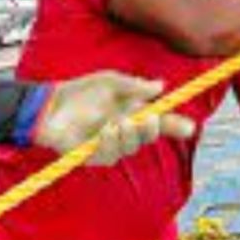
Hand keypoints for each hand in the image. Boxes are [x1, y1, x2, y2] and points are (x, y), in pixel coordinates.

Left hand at [37, 72, 195, 165]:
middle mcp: (124, 131)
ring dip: (127, 135)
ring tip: (114, 122)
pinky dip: (110, 143)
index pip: (160, 122)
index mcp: (132, 113)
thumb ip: (134, 85)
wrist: (50, 105)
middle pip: (149, 137)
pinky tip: (103, 131)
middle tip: (147, 118)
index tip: (189, 127)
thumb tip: (161, 86)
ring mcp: (109, 145)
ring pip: (130, 148)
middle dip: (151, 129)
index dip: (176, 126)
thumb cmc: (80, 92)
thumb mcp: (110, 81)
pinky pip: (109, 156)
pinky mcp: (93, 157)